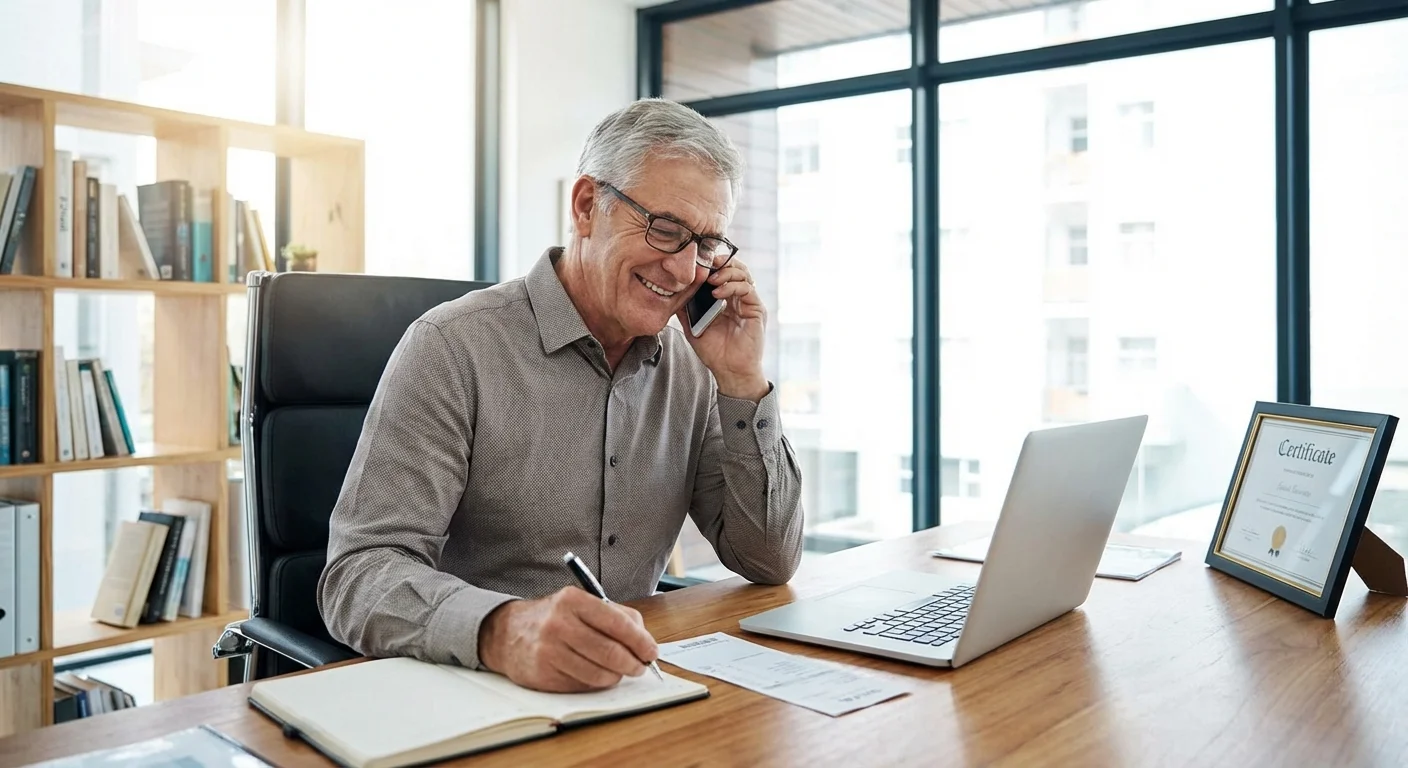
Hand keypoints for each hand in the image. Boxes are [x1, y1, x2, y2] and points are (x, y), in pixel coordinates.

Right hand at [477, 587, 657, 691]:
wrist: (507, 633)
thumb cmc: (553, 618)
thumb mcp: (581, 604)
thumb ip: (615, 616)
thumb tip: (644, 641)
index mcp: (573, 600)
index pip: (617, 623)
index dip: (640, 641)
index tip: (651, 652)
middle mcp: (559, 624)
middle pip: (610, 652)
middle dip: (633, 663)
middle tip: (639, 667)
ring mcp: (549, 650)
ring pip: (598, 673)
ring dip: (616, 676)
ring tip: (618, 672)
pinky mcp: (543, 674)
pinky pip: (582, 685)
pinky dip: (595, 684)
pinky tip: (595, 675)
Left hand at [675, 258, 768, 400]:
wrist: (729, 371)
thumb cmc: (714, 351)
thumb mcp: (692, 325)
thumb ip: (685, 307)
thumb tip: (672, 290)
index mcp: (727, 300)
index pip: (723, 273)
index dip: (713, 264)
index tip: (697, 262)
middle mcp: (740, 299)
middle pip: (736, 268)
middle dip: (721, 263)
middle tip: (706, 263)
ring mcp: (750, 303)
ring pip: (744, 275)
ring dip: (726, 272)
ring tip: (710, 279)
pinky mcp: (757, 310)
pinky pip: (747, 289)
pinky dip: (732, 286)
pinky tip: (717, 293)